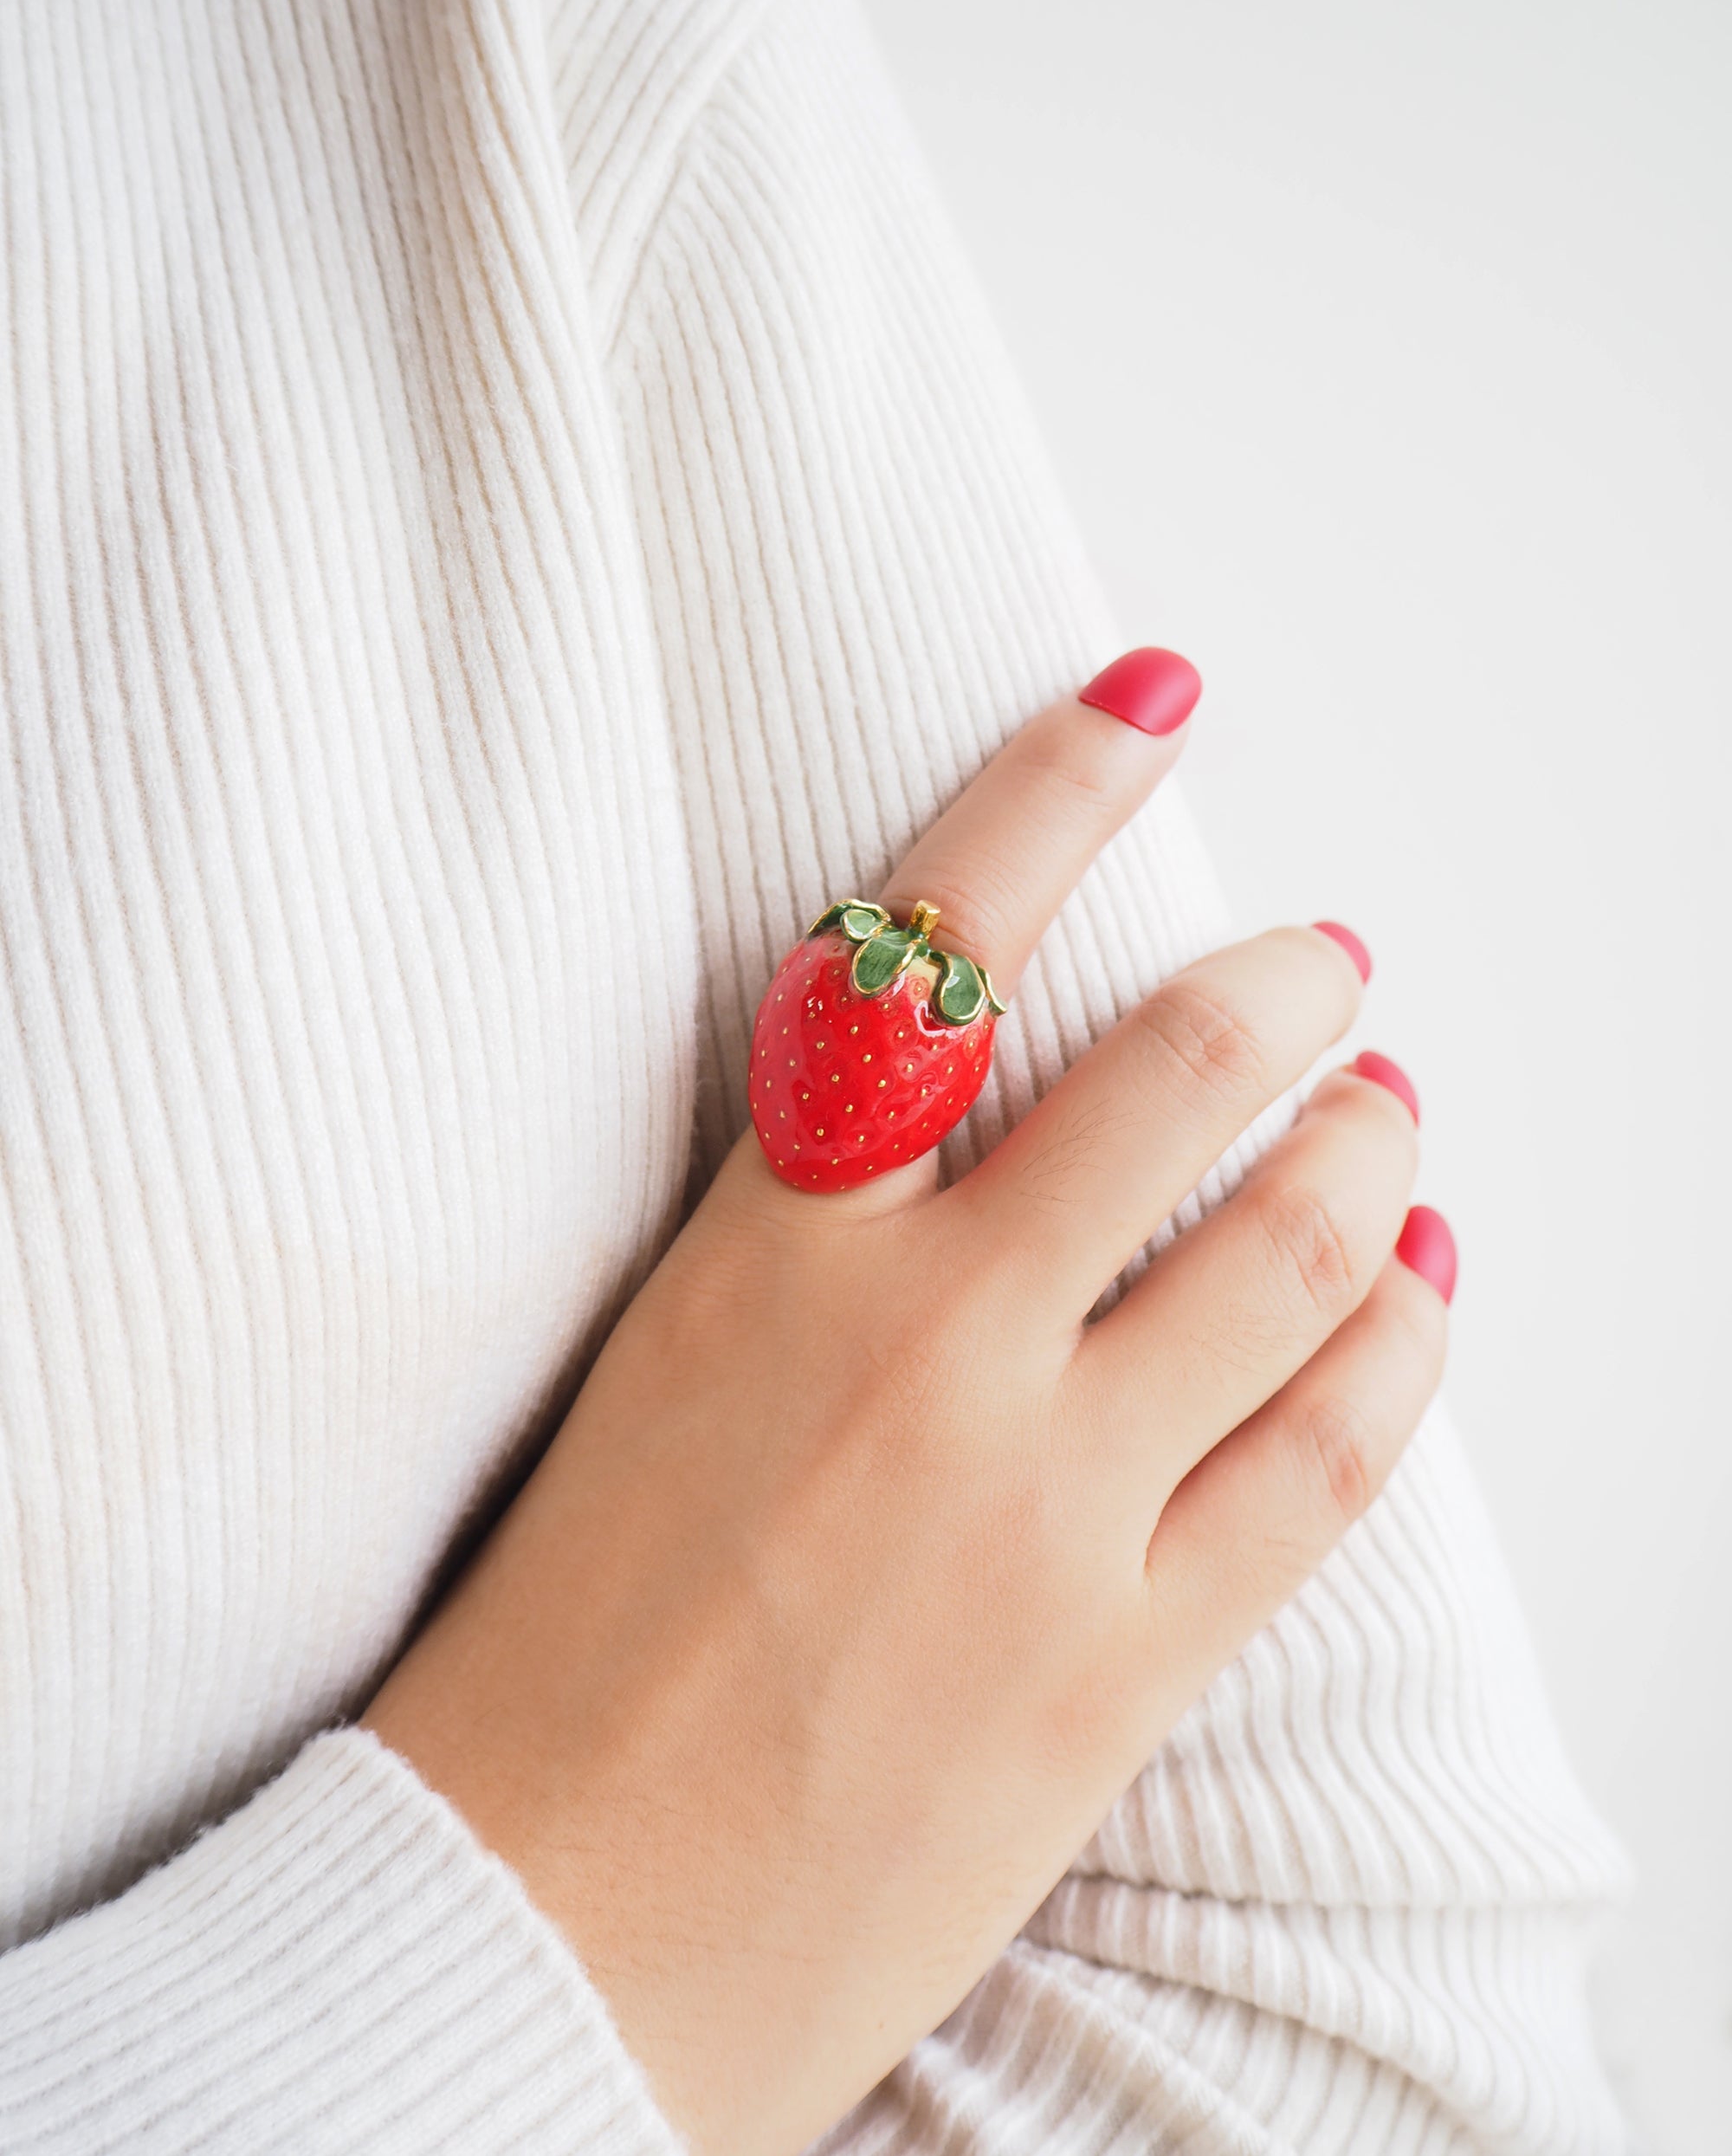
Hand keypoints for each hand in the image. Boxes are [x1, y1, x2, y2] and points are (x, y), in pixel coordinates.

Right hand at [363, 670, 1447, 2155]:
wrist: (551, 1924)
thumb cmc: (573, 1644)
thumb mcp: (662, 1374)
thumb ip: (816, 1246)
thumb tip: (974, 1139)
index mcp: (771, 1257)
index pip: (930, 952)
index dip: (1053, 789)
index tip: (1147, 695)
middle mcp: (924, 1346)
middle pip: (1177, 1080)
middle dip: (1288, 991)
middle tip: (1329, 966)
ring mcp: (1041, 1502)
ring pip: (1292, 1249)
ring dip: (1372, 1148)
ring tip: (1394, 1115)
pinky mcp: (1125, 1658)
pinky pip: (1329, 1458)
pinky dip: (1400, 1345)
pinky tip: (1416, 1293)